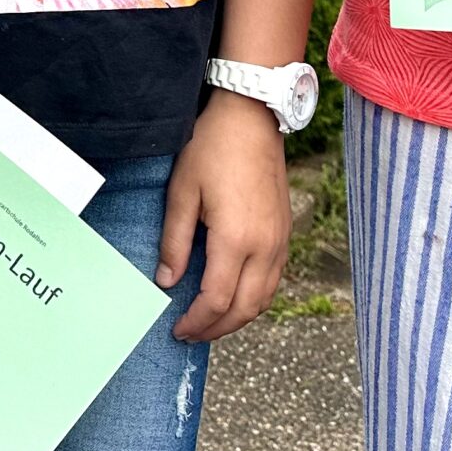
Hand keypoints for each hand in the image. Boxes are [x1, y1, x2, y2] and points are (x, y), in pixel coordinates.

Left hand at [160, 92, 288, 343]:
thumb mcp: (182, 192)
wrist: (251, 116)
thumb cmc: (212, 148)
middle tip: (190, 334)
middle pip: (245, 309)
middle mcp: (265, 246)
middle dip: (216, 329)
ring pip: (264, 299)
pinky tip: (233, 295)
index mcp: (236, 239)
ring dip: (238, 317)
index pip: (216, 300)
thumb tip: (167, 282)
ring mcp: (280, 241)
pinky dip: (253, 298)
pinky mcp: (285, 232)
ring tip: (210, 321)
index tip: (177, 329)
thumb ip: (174, 241)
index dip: (196, 321)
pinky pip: (273, 280)